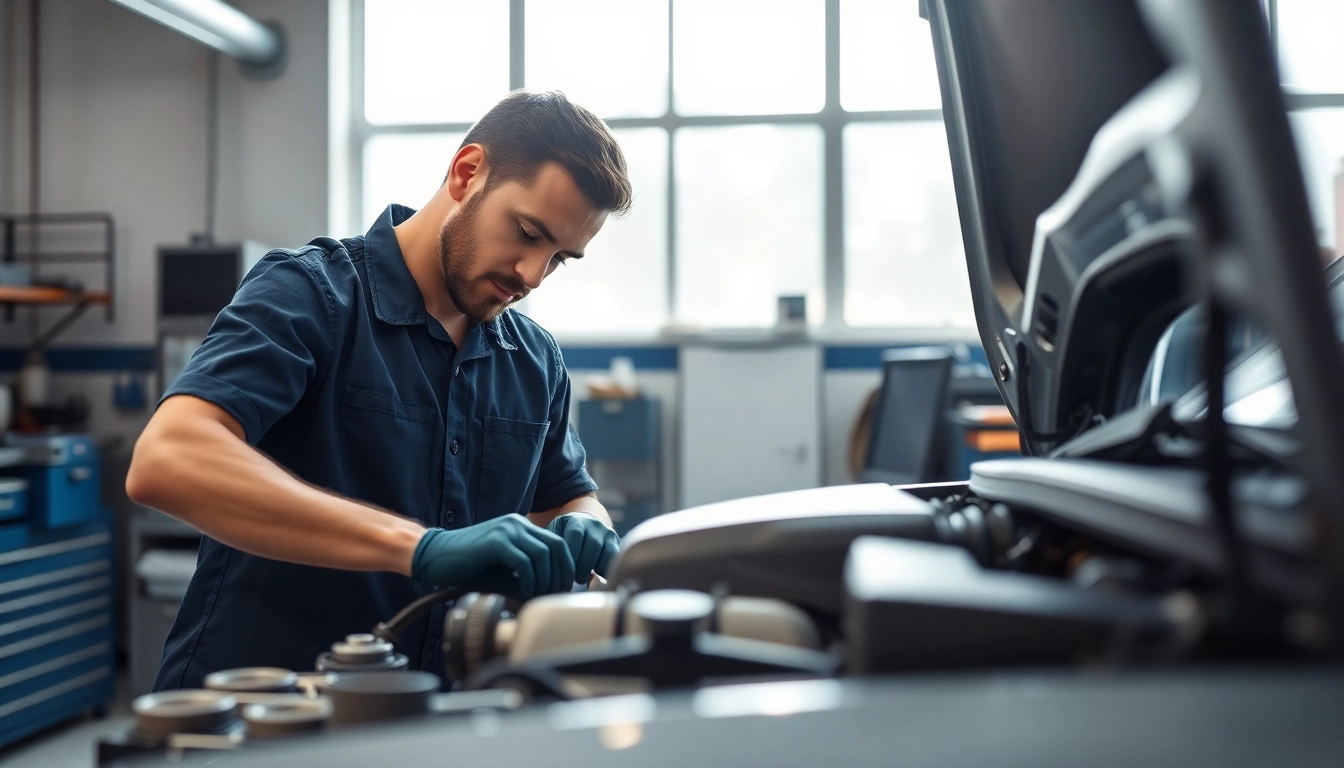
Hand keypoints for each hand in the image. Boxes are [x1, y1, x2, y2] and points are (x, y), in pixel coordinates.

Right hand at [410, 514, 574, 597]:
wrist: (434, 556)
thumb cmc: (466, 567)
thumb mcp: (503, 574)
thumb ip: (526, 578)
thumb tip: (549, 593)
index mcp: (521, 528)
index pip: (558, 544)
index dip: (565, 567)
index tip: (562, 587)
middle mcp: (517, 524)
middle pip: (557, 546)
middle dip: (561, 573)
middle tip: (555, 593)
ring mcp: (506, 530)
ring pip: (543, 554)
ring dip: (545, 579)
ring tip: (536, 594)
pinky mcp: (495, 541)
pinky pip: (524, 561)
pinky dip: (529, 579)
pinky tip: (523, 590)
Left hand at [547, 513, 619, 578]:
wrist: (585, 524)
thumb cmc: (564, 535)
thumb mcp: (555, 534)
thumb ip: (552, 546)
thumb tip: (549, 566)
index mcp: (577, 521)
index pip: (576, 535)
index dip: (572, 554)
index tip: (565, 569)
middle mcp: (595, 525)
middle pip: (593, 546)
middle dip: (583, 567)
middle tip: (574, 579)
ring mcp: (608, 533)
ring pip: (607, 554)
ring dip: (595, 569)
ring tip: (583, 578)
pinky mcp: (617, 544)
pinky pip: (615, 559)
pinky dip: (606, 570)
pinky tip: (594, 576)